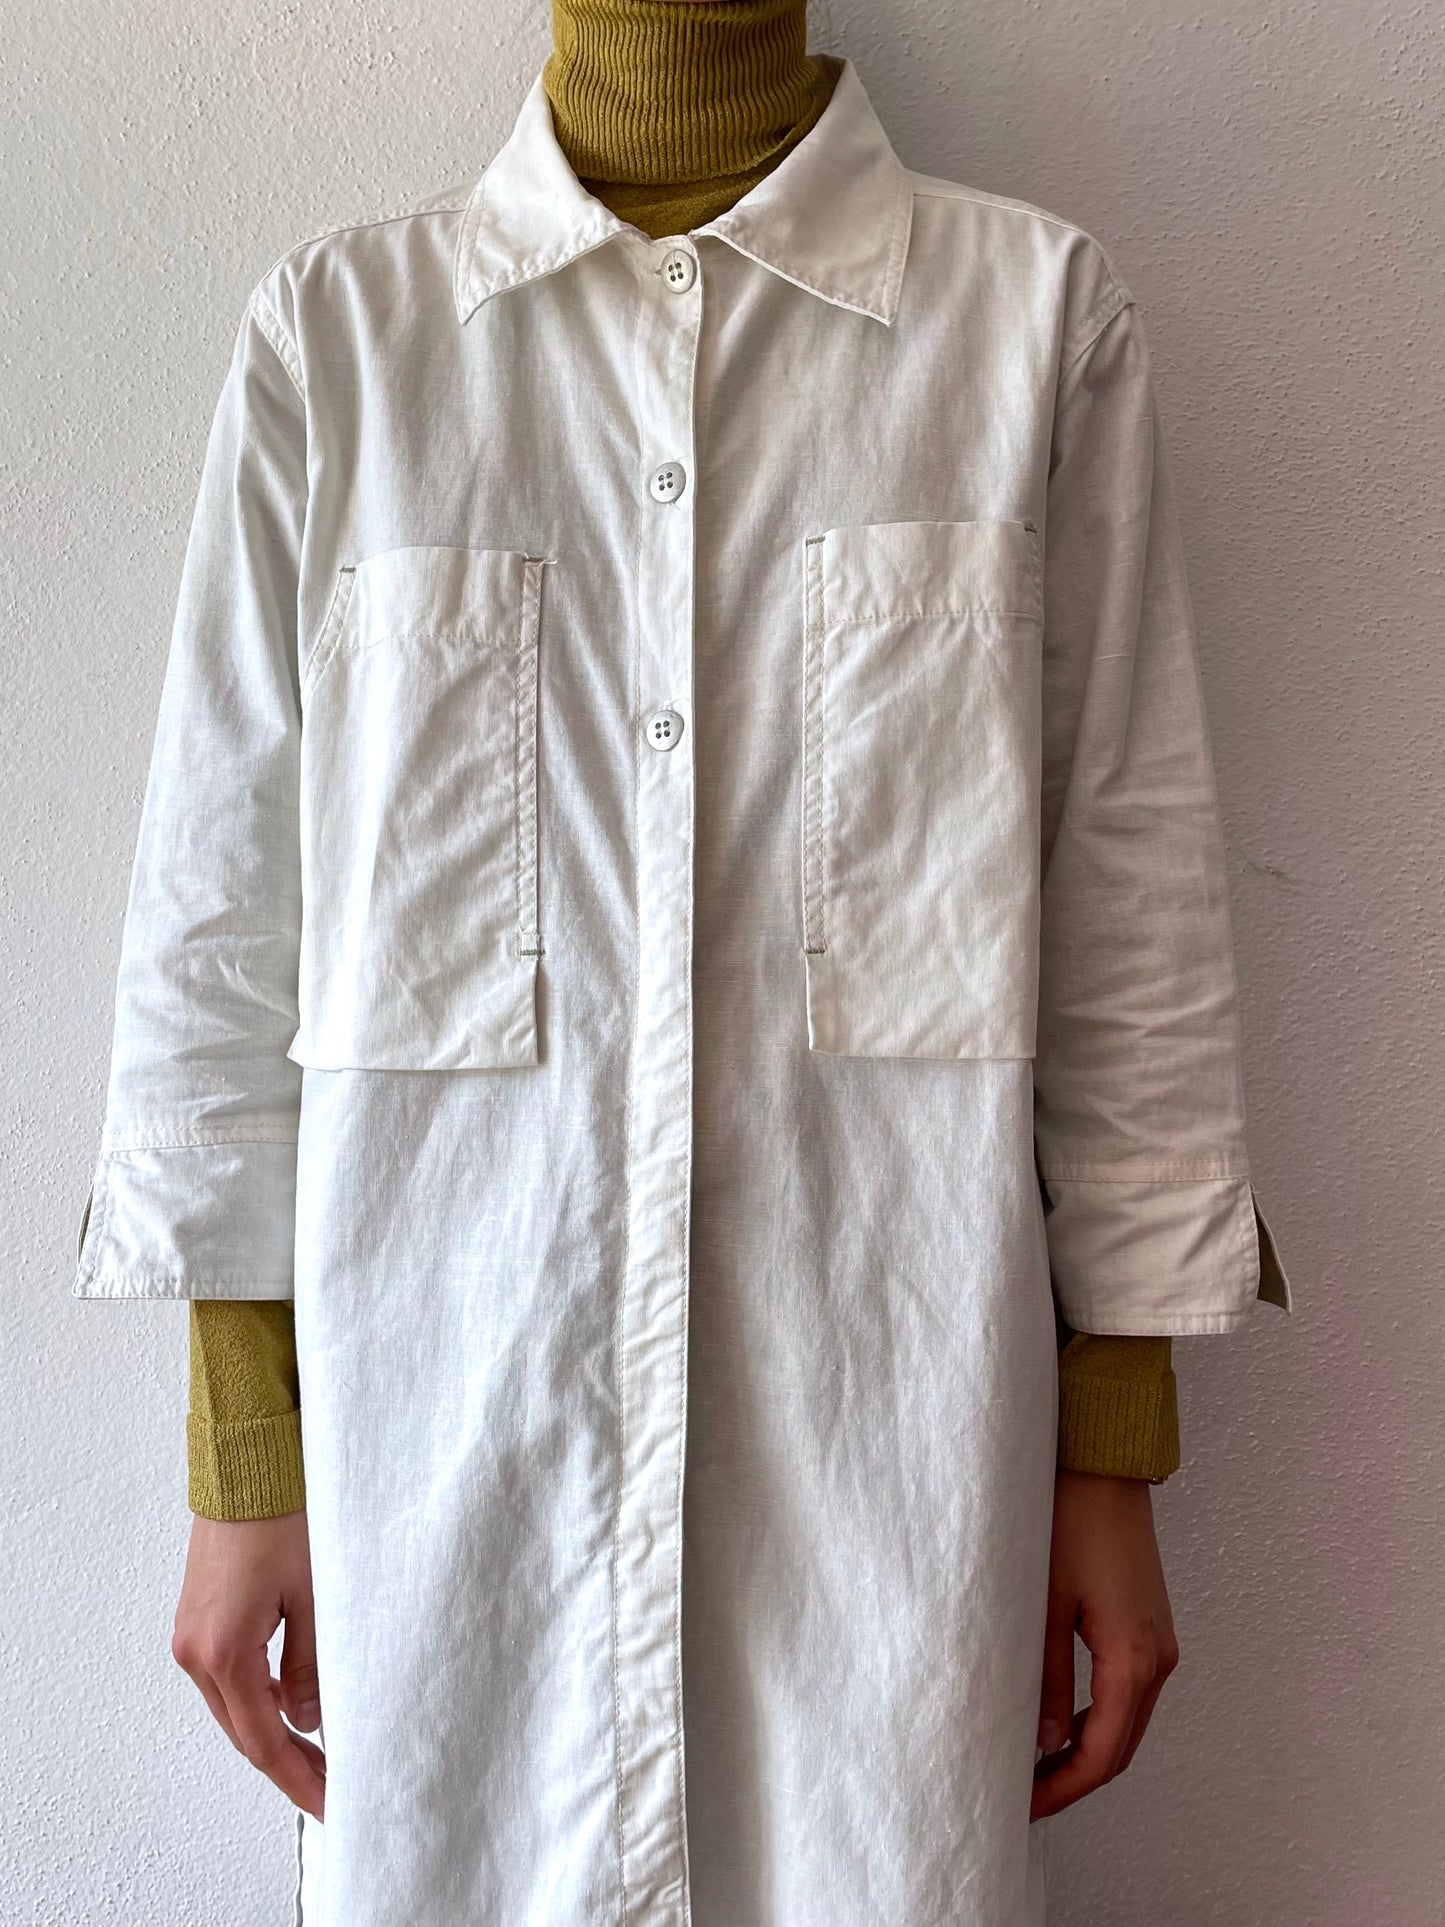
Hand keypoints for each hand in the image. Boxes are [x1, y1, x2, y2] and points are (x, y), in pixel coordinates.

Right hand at [171, 1509, 325, 1820]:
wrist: (247, 1464)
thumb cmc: (283, 1518)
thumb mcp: (315, 1596)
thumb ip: (312, 1667)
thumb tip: (309, 1720)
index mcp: (222, 1653)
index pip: (263, 1740)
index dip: (299, 1777)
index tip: (330, 1804)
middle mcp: (194, 1651)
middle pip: (243, 1729)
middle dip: (288, 1762)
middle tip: (331, 1786)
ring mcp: (191, 1633)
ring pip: (235, 1703)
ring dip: (273, 1729)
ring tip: (320, 1750)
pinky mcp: (199, 1615)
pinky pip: (229, 1674)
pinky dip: (260, 1694)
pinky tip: (293, 1699)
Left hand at [1030, 1469, 1178, 1820]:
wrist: (1104, 1472)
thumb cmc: (1070, 1525)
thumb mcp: (1045, 1605)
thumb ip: (1045, 1679)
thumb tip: (1043, 1742)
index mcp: (1133, 1659)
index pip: (1102, 1753)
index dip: (1065, 1789)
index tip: (1026, 1806)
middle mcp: (1157, 1659)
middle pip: (1121, 1748)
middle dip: (1076, 1779)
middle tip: (1026, 1797)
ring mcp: (1160, 1645)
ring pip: (1128, 1725)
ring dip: (1090, 1752)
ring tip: (1037, 1768)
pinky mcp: (1151, 1629)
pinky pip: (1130, 1695)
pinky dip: (1101, 1721)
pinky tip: (1063, 1726)